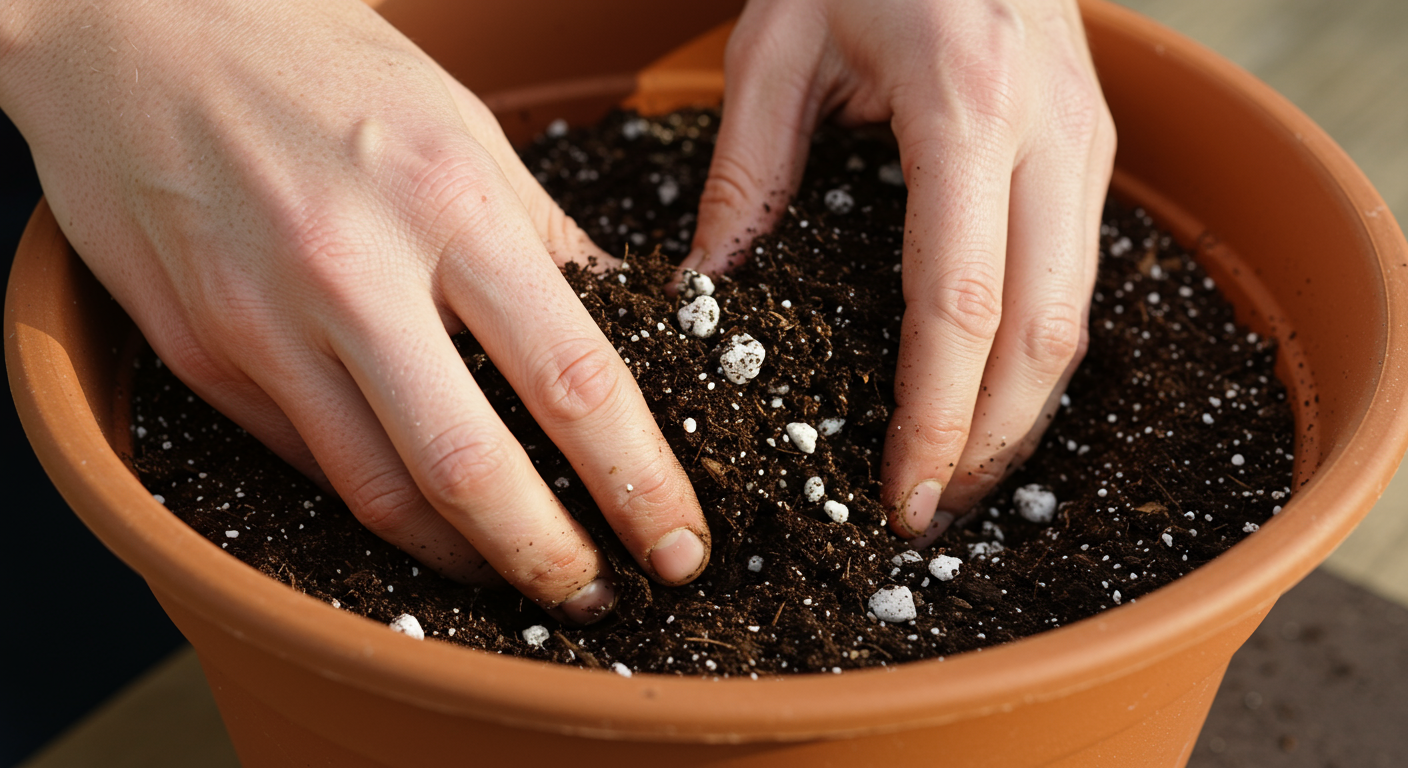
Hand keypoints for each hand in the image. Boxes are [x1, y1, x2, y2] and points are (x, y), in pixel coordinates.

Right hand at [0, 0, 710, 621]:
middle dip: (555, 559)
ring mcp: (265, 322)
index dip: (641, 482)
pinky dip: (380, 508)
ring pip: (381, 494)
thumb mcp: (463, 126)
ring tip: (521, 577)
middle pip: (473, 470)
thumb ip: (545, 239)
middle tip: (607, 597)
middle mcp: (354, 271)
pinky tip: (424, 521)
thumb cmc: (319, 64)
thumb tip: (632, 333)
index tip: (678, 542)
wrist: (130, 29)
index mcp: (449, 200)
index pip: (574, 378)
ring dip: (466, 558)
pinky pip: (309, 464)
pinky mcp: (201, 354)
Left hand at [680, 0, 1114, 541]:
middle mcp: (1049, 138)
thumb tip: (705, 302)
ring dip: (1020, 416)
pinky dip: (1034, 360)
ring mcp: (1085, 146)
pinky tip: (986, 399)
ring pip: (1074, 321)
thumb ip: (745, 179)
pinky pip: (1075, 282)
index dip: (933, 417)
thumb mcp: (776, 49)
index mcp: (966, 111)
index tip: (897, 493)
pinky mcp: (1090, 153)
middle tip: (925, 515)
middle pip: (1040, 336)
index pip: (959, 307)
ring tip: (954, 479)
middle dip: (987, 445)